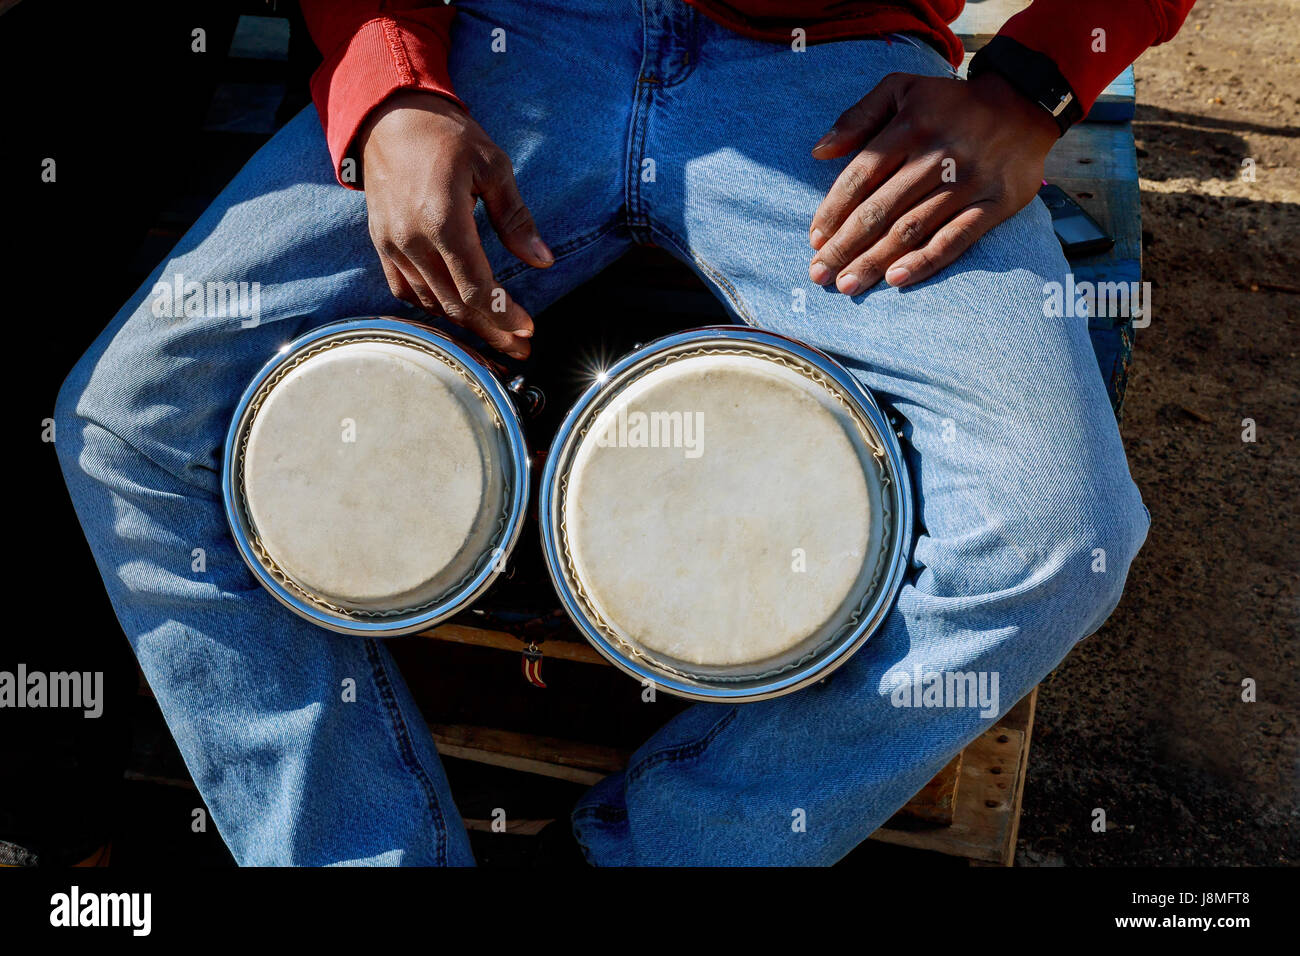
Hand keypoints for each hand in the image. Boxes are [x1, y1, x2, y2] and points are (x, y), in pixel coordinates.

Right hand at [359, 91, 552, 358]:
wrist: (390, 118)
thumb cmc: (447, 137)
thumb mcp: (493, 167)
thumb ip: (516, 219)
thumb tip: (543, 261)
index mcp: (442, 219)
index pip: (476, 287)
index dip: (504, 315)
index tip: (528, 329)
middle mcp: (412, 239)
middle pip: (455, 305)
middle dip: (491, 332)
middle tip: (520, 349)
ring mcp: (392, 245)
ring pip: (431, 303)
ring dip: (466, 325)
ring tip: (497, 337)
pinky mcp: (381, 245)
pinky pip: (406, 291)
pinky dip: (433, 307)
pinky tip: (458, 312)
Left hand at [808, 71, 1058, 292]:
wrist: (1023, 103)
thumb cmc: (949, 103)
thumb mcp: (901, 89)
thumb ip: (858, 116)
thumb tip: (818, 151)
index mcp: (909, 128)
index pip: (860, 176)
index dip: (833, 211)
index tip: (815, 239)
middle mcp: (935, 158)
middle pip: (880, 210)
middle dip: (845, 246)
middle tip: (820, 274)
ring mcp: (966, 183)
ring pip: (911, 229)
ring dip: (875, 261)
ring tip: (848, 285)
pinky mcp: (994, 204)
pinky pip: (954, 239)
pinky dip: (924, 261)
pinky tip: (895, 280)